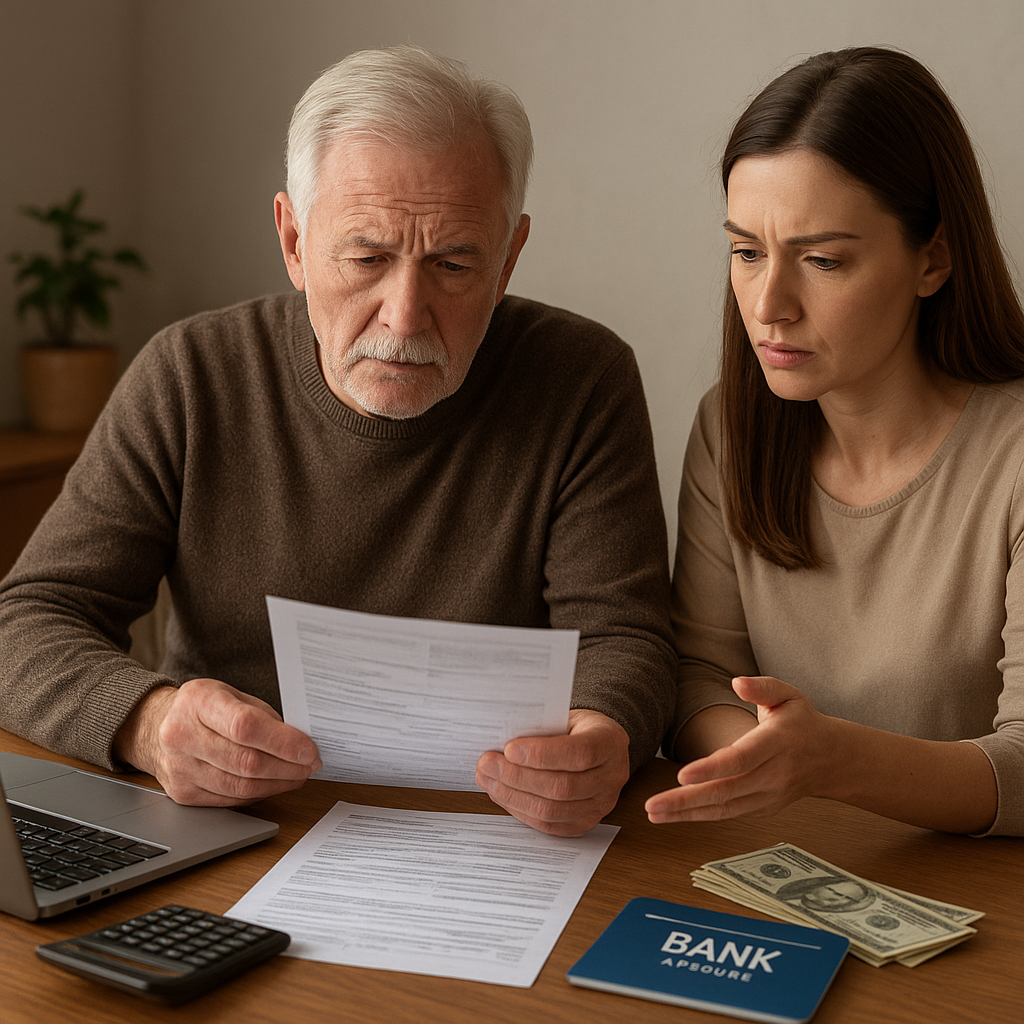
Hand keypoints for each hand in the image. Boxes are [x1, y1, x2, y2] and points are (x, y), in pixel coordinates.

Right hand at [113, 678, 321, 805]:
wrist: (156, 726)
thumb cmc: (204, 708)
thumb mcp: (232, 695)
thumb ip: (263, 716)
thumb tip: (300, 744)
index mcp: (198, 701)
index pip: (245, 726)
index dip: (283, 742)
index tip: (309, 750)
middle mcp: (182, 735)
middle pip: (245, 761)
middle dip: (287, 767)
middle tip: (310, 765)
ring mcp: (179, 768)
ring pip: (239, 787)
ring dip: (277, 784)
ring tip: (298, 776)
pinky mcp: (182, 794)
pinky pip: (230, 800)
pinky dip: (258, 794)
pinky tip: (273, 784)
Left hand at [475, 709, 629, 835]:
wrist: (597, 743)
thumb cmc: (576, 727)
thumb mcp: (564, 715)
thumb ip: (541, 729)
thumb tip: (500, 744)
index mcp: (610, 742)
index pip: (579, 753)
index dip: (542, 754)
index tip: (509, 749)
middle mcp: (612, 776)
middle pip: (562, 787)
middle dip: (517, 778)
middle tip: (487, 765)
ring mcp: (602, 804)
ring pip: (552, 811)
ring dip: (513, 797)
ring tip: (488, 780)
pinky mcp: (586, 822)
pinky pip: (550, 825)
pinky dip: (521, 811)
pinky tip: (503, 795)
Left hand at [645, 676, 834, 823]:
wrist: (832, 758)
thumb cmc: (803, 722)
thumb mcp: (788, 695)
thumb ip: (762, 687)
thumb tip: (737, 682)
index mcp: (777, 743)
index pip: (741, 759)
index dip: (712, 768)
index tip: (683, 774)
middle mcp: (773, 774)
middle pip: (726, 790)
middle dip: (686, 800)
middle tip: (653, 804)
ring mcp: (769, 795)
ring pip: (724, 809)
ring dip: (687, 814)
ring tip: (654, 813)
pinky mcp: (762, 807)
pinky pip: (728, 814)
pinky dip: (700, 817)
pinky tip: (674, 816)